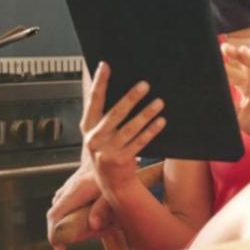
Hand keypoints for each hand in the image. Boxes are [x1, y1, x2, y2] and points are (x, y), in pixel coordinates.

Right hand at [46, 165, 111, 249]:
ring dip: (67, 222)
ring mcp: (67, 188)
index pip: (54, 217)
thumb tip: (94, 227)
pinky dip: (71, 212)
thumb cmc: (109, 171)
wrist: (106, 150)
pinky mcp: (71, 186)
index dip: (54, 236)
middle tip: (76, 240)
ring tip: (84, 230)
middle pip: (56, 216)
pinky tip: (86, 216)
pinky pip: (65, 203)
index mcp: (72, 193)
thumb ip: (103, 208)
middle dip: (63, 232)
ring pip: (60, 209)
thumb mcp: (110, 190)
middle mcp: (66, 191)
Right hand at [81, 62, 166, 197]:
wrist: (111, 184)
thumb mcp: (100, 134)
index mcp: (88, 128)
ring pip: (130, 128)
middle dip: (131, 98)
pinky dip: (151, 130)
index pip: (94, 101)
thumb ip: (104, 115)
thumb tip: (121, 88)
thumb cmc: (108, 151)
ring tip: (159, 102)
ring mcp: (107, 151)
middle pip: (115, 114)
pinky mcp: (121, 160)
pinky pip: (140, 142)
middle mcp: (95, 139)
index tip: (105, 65)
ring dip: (146, 114)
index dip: (99, 82)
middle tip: (145, 84)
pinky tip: (161, 121)